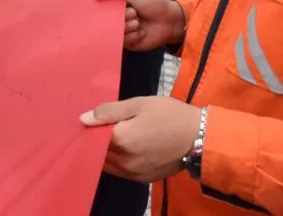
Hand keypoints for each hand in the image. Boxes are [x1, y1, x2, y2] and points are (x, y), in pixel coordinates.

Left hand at [80, 96, 202, 182]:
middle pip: (98, 152)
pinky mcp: (142, 179)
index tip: (94, 119)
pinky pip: (120, 171)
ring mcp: (133, 173)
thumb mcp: (139, 104)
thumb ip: (109, 112)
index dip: (90, 127)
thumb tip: (83, 119)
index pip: (92, 136)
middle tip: (102, 126)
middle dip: (95, 141)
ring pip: (107, 164)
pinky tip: (125, 148)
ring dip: (105, 153)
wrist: (200, 137)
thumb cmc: (170, 115)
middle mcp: (124, 161)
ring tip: (115, 137)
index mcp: (122, 139)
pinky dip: (117, 161)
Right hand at [93, 0, 184, 50]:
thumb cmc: (153, 3)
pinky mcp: (128, 42)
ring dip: (129, 26)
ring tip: (138, 22)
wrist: (169, 20)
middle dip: (121, 16)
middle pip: (106, 20)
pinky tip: (142, 32)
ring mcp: (122, 31)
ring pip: (115, 31)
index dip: (103, 7)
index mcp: (116, 4)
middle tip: (133, 12)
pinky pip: (124, 41)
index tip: (110, 7)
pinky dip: (134, 35)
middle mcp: (117, 18)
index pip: (101, 6)